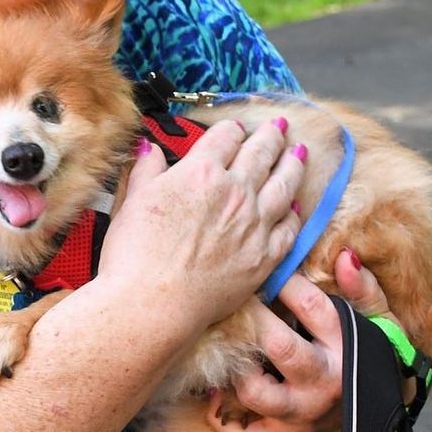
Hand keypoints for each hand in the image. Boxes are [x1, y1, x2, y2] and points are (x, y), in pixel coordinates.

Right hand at [98, 118, 304, 327]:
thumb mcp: (132, 201)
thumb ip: (146, 170)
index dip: (232, 129)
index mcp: (201, 171)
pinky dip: (295, 213)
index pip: (225, 136)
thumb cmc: (135, 255)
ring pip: (285, 184)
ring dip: (293, 165)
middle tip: (279, 127)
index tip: (235, 128)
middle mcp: (235, 191)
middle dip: (271, 136)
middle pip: (261, 152)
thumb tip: (148, 148)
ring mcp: (255, 223)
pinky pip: (290, 227)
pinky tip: (296, 206)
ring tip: (299, 154)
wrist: (154, 303)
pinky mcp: (266, 256)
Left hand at [207, 247, 403, 431]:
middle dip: (253, 317)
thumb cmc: (369, 356)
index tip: (270, 269)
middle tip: (238, 300)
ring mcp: (300, 413)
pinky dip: (223, 417)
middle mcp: (321, 384)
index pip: (312, 307)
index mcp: (346, 350)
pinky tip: (216, 393)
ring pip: (254, 393)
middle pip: (279, 346)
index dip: (286, 282)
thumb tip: (343, 257)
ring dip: (235, 367)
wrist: (378, 414)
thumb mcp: (378, 321)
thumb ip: (362, 289)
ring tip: (230, 346)